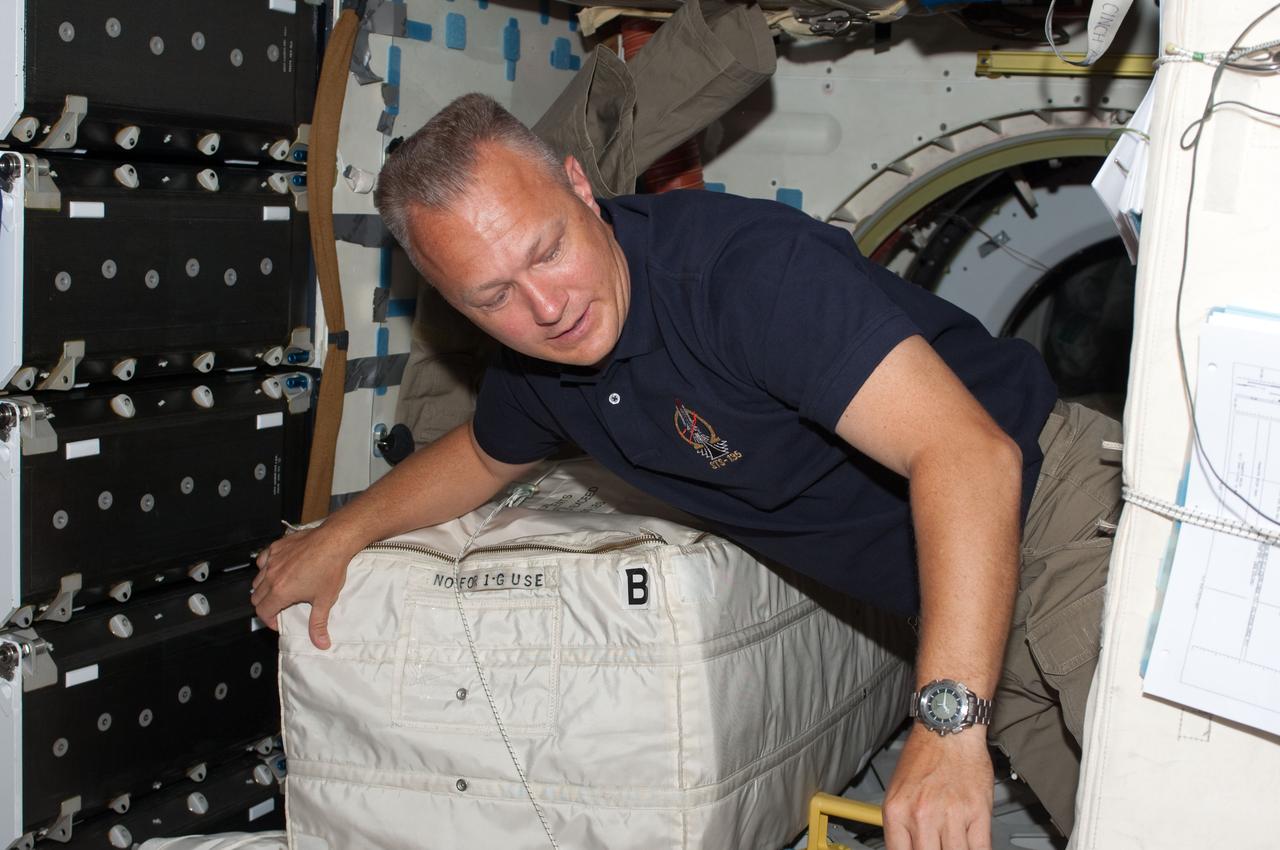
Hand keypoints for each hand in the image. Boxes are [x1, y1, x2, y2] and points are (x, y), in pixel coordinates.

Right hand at [252, 525, 356, 649]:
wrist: (334, 541)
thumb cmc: (330, 568)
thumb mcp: (324, 600)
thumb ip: (318, 624)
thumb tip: (321, 643)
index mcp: (280, 591)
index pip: (262, 611)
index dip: (269, 620)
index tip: (278, 621)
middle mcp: (272, 575)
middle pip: (256, 597)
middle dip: (266, 606)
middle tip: (280, 607)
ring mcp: (272, 560)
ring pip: (257, 579)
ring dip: (264, 588)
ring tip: (280, 590)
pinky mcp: (276, 547)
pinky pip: (262, 560)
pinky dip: (265, 568)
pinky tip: (278, 570)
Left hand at [882, 725, 994, 849]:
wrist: (948, 729)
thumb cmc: (924, 755)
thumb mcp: (898, 791)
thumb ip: (902, 824)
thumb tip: (910, 848)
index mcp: (896, 812)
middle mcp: (921, 815)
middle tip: (940, 846)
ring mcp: (951, 815)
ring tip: (955, 844)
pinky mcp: (978, 812)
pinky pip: (981, 849)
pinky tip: (973, 846)